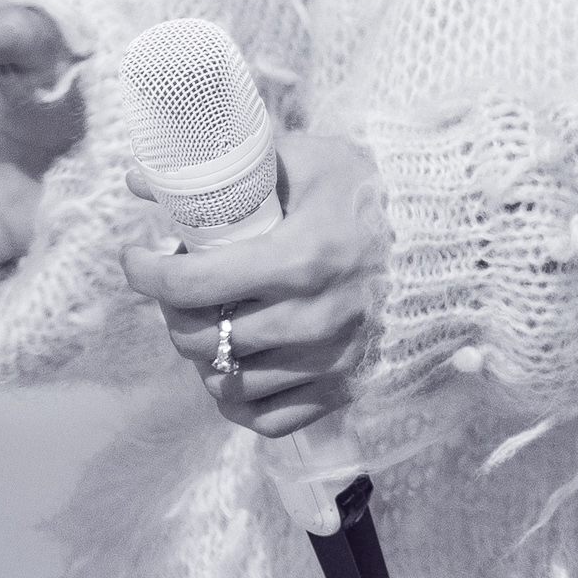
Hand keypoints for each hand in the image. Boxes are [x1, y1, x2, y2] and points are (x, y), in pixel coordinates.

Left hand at [118, 131, 389, 439]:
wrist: (442, 239)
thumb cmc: (367, 192)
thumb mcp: (306, 159)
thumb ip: (230, 165)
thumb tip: (141, 178)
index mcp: (301, 258)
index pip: (194, 282)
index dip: (149, 273)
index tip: (135, 256)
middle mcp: (312, 319)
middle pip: (201, 338)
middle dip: (172, 310)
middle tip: (176, 284)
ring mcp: (327, 361)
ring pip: (226, 383)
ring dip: (201, 354)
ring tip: (206, 320)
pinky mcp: (341, 388)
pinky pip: (265, 419)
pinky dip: (237, 398)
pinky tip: (234, 365)